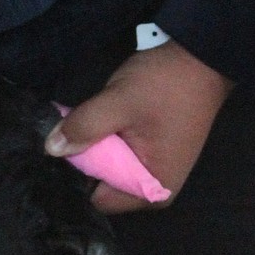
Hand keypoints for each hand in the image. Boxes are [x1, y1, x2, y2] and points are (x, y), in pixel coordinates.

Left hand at [46, 39, 232, 214]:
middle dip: (85, 160)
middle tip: (70, 131)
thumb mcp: (120, 103)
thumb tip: (50, 149)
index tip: (60, 151)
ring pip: (110, 166)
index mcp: (152, 190)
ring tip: (84, 123)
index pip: (97, 198)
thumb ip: (84, 127)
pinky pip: (122, 154)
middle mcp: (156, 190)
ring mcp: (158, 170)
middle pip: (103, 183)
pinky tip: (104, 120)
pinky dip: (110, 139)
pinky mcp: (157, 152)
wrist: (203, 56)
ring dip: (97, 146)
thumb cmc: (165, 85)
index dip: (76, 176)